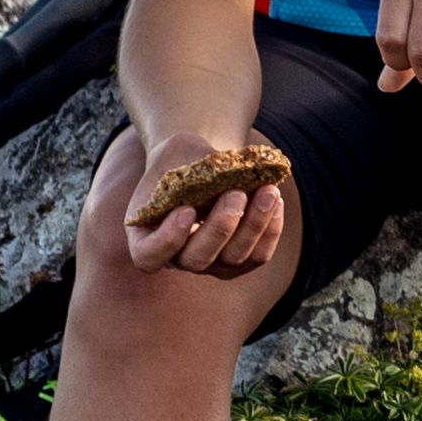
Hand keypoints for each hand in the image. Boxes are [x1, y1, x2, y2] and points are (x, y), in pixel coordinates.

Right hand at [112, 127, 287, 279]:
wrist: (198, 164)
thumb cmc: (180, 160)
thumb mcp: (176, 157)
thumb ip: (192, 168)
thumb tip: (227, 172)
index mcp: (146, 238)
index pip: (149, 256)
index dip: (168, 239)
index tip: (186, 210)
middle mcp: (177, 258)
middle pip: (198, 259)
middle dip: (221, 227)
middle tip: (236, 193)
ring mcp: (210, 263)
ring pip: (234, 259)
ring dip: (254, 226)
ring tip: (268, 191)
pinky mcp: (239, 260)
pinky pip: (258, 255)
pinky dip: (270, 229)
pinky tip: (275, 200)